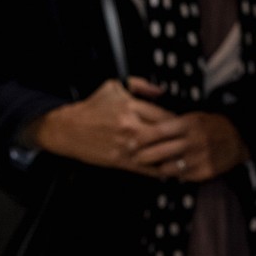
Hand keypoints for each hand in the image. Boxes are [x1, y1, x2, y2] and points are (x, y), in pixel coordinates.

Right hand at [32, 79, 185, 173]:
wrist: (68, 128)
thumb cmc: (91, 108)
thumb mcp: (114, 86)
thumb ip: (141, 86)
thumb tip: (162, 91)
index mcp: (130, 107)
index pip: (164, 114)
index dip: (178, 120)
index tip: (184, 122)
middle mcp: (129, 127)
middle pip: (164, 134)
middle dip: (178, 137)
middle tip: (187, 139)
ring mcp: (125, 146)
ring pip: (157, 153)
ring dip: (172, 154)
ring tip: (184, 155)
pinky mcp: (120, 161)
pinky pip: (145, 168)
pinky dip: (159, 169)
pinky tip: (169, 168)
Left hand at [130, 111, 247, 182]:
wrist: (238, 138)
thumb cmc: (210, 125)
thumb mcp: (192, 116)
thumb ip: (170, 121)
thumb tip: (142, 125)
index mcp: (189, 124)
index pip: (158, 131)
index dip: (141, 138)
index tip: (131, 143)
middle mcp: (194, 141)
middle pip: (159, 151)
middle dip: (142, 156)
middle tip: (134, 157)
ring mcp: (199, 158)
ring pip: (167, 167)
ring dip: (155, 167)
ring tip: (149, 165)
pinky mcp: (204, 172)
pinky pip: (180, 176)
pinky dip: (172, 173)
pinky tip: (168, 169)